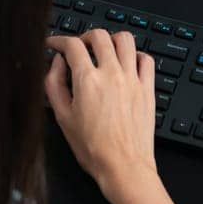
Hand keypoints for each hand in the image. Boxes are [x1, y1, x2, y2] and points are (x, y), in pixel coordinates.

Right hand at [45, 29, 158, 199]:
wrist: (123, 167)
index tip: (55, 44)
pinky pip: (146, 59)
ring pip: (125, 40)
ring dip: (111, 40)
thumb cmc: (93, 149)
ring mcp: (132, 79)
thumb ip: (54, 85)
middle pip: (99, 36)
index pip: (72, 45)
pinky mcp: (148, 88)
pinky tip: (127, 63)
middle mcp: (111, 74)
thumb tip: (56, 63)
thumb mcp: (62, 117)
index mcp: (87, 81)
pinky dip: (135, 54)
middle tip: (79, 47)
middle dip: (84, 37)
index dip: (59, 40)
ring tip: (104, 50)